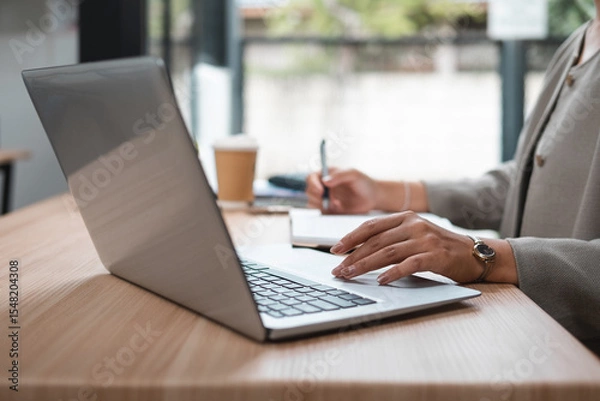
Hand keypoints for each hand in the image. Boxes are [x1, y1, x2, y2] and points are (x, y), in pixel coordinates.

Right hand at [305, 168, 378, 213]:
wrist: (372, 197)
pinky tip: (339, 208)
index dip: (313, 184)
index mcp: (326, 174)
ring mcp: (324, 199)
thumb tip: (324, 181)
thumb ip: (340, 175)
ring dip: (322, 205)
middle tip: (332, 200)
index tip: (321, 191)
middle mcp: (322, 186)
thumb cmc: (363, 182)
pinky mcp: (328, 210)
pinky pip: (319, 212)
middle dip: (317, 197)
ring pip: (312, 203)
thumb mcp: (354, 174)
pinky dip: (326, 211)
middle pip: (309, 191)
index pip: (311, 178)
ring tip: (338, 204)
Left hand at [329, 211, 516, 284]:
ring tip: (350, 276)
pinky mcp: (436, 255)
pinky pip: (409, 264)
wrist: (475, 254)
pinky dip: (392, 273)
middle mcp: (414, 225)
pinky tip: (380, 281)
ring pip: (387, 252)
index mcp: (406, 217)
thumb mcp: (415, 235)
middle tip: (338, 270)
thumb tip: (359, 251)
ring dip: (365, 266)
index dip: (350, 238)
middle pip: (376, 241)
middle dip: (353, 256)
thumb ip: (392, 238)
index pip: (371, 226)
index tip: (335, 250)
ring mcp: (425, 239)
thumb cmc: (440, 248)